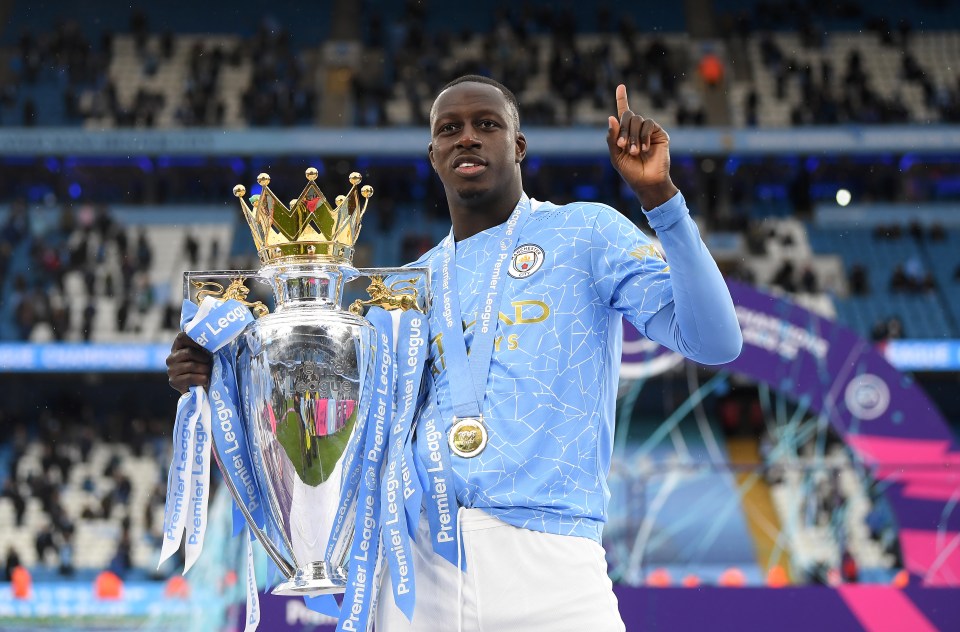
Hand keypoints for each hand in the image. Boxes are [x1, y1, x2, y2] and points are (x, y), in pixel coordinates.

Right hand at [166, 332, 211, 393]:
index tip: (205, 346)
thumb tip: (211, 339)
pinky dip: (201, 379)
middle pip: (188, 352)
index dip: (195, 340)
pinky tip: (205, 380)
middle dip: (203, 358)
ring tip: (208, 372)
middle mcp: (171, 358)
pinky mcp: (173, 382)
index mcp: (178, 348)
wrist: (202, 389)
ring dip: (204, 369)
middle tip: (209, 363)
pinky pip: (190, 377)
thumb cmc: (205, 368)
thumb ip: (203, 346)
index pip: (182, 337)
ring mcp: (171, 370)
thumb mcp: (205, 355)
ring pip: (191, 365)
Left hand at [606, 84, 677, 208]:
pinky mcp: (660, 134)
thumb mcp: (616, 156)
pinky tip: (645, 148)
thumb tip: (611, 117)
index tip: (620, 86)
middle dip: (623, 130)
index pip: (623, 113)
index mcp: (625, 134)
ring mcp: (649, 131)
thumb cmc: (630, 172)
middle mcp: (637, 130)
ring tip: (635, 152)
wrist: (647, 182)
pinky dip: (645, 136)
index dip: (622, 99)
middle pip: (628, 116)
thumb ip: (612, 138)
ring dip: (634, 137)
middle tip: (623, 146)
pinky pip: (649, 125)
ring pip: (638, 120)